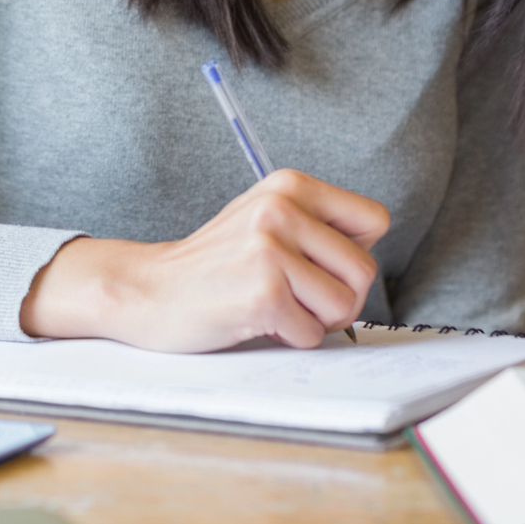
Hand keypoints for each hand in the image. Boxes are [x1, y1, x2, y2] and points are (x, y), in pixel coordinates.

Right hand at [18, 170, 390, 352]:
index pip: (375, 220)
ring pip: (344, 305)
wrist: (149, 290)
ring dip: (314, 320)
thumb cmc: (216, 266)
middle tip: (296, 298)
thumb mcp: (267, 221)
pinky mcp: (262, 291)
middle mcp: (282, 208)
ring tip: (276, 307)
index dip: (352, 254)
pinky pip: (311, 333)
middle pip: (364, 271)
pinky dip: (288, 338)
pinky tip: (255, 319)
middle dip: (337, 298)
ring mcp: (270, 249)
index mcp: (290, 185)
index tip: (317, 264)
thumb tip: (370, 257)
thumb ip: (317, 227)